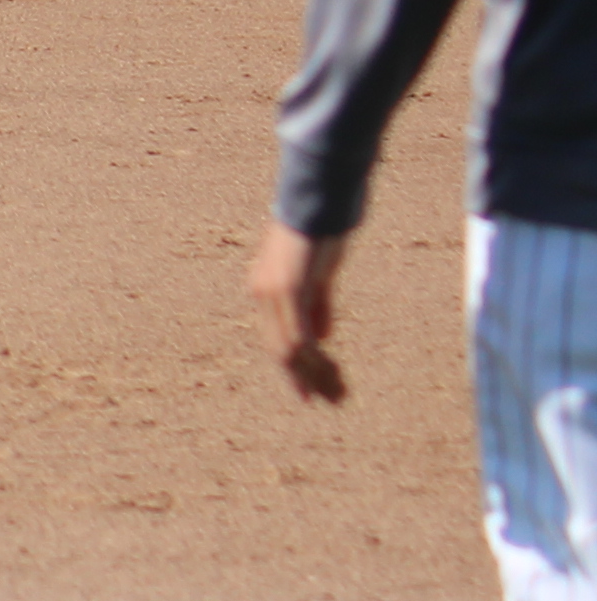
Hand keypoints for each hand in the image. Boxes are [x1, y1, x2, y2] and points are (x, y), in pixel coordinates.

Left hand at [253, 221, 347, 405]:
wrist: (320, 200)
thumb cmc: (322, 230)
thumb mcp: (319, 273)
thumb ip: (317, 305)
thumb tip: (322, 337)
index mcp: (266, 289)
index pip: (277, 338)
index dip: (295, 367)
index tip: (312, 391)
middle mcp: (262, 293)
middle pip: (280, 350)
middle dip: (306, 378)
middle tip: (331, 400)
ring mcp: (273, 293)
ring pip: (290, 349)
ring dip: (316, 375)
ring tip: (338, 394)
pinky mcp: (290, 289)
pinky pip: (300, 335)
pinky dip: (314, 360)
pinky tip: (329, 375)